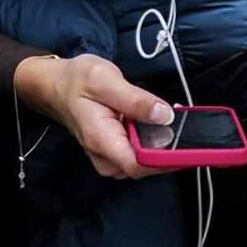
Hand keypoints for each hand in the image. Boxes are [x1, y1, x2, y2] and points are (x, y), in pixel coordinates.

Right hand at [16, 50, 173, 182]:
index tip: (189, 144)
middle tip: (181, 119)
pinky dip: (153, 141)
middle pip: (146, 167)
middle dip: (169, 147)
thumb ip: (136, 99)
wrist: (57, 86)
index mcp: (101, 140)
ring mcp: (110, 157)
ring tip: (166, 115)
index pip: (138, 165)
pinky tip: (156, 121)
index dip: (166, 159)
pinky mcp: (115, 153)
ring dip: (162, 143)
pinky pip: (140, 154)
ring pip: (145, 162)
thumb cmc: (77, 81)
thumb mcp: (105, 80)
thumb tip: (165, 116)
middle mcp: (105, 156)